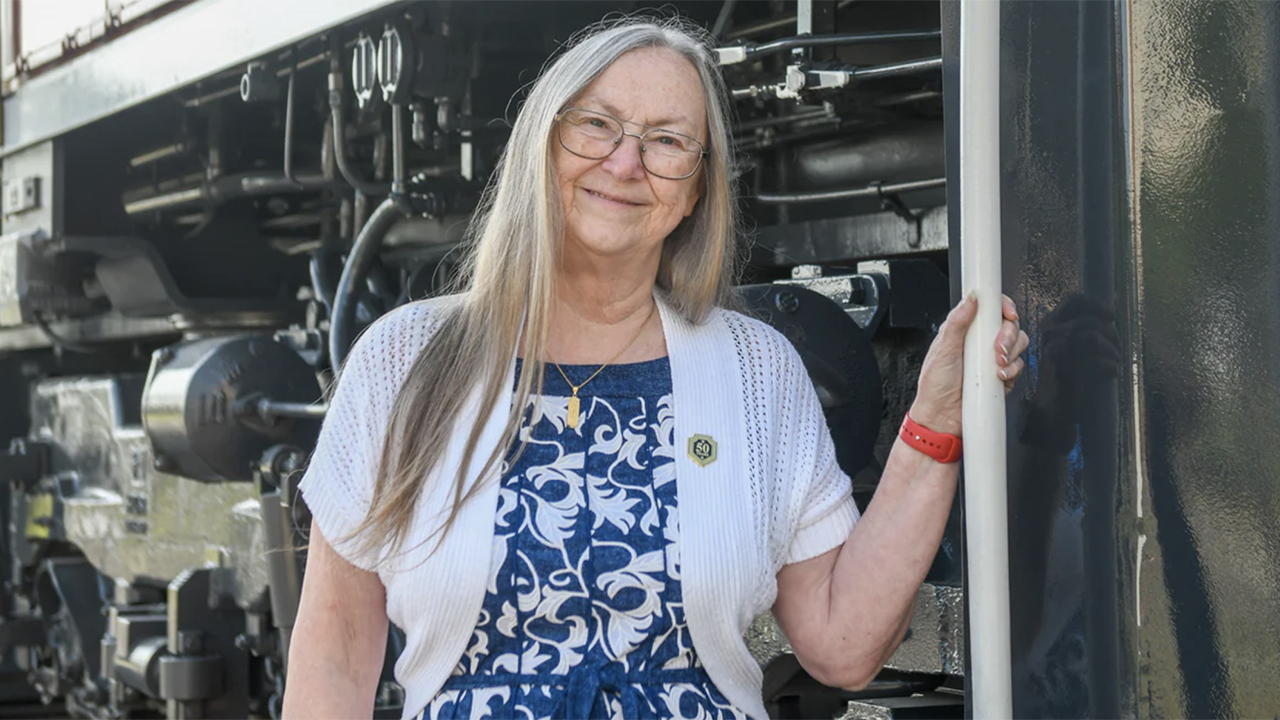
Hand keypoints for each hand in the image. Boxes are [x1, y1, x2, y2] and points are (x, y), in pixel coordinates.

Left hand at [908, 293, 1028, 435]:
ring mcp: (992, 358)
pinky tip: (998, 378)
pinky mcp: (1001, 374)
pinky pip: (1019, 366)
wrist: (942, 416)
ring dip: (1011, 355)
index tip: (1008, 313)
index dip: (1003, 307)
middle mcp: (980, 341)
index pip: (990, 308)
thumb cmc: (935, 384)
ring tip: (995, 367)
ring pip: (1019, 345)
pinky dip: (1012, 372)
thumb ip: (957, 322)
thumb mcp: (943, 349)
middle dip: (1008, 336)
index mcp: (965, 329)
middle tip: (997, 349)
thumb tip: (970, 298)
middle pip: (1010, 325)